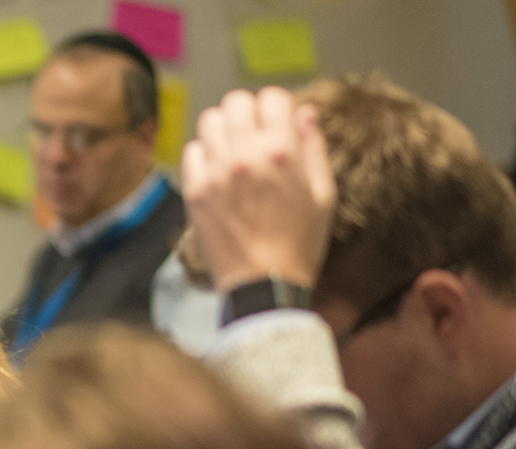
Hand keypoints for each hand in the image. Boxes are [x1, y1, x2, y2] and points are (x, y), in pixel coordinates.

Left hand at [182, 88, 334, 291]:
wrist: (264, 283)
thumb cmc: (300, 242)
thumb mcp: (324, 195)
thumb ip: (314, 148)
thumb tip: (305, 112)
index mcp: (284, 152)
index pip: (272, 97)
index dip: (276, 108)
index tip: (277, 123)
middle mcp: (246, 155)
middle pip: (236, 101)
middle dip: (248, 113)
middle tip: (254, 135)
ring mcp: (216, 172)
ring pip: (209, 120)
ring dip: (223, 129)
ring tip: (234, 150)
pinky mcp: (194, 190)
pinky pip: (191, 150)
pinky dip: (204, 154)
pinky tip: (217, 171)